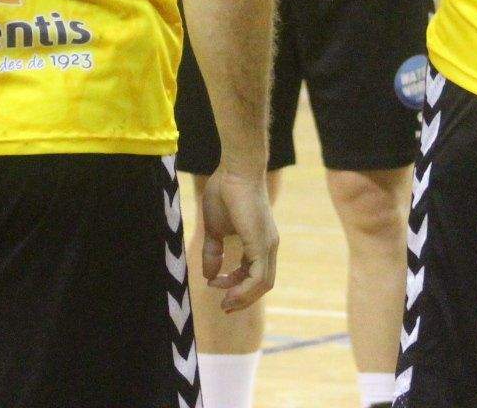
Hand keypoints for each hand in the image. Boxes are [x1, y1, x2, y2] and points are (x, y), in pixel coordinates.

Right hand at [199, 166, 278, 311]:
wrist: (234, 171)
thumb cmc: (225, 193)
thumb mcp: (214, 228)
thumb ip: (213, 251)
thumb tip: (208, 274)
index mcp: (260, 242)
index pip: (254, 274)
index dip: (235, 285)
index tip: (214, 284)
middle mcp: (269, 246)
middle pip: (262, 284)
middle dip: (242, 298)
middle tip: (223, 306)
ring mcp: (268, 245)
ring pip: (263, 284)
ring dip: (243, 297)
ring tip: (224, 301)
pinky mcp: (262, 244)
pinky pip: (259, 276)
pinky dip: (245, 288)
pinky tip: (226, 289)